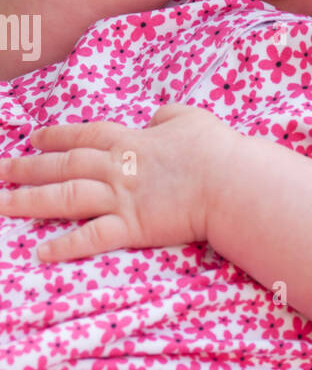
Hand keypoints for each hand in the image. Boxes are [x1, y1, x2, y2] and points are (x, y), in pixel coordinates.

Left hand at [0, 104, 229, 261]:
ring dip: (30, 200)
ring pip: (65, 197)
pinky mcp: (133, 227)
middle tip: (1, 170)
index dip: (56, 136)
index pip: (83, 135)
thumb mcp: (190, 118)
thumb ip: (167, 116)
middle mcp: (117, 168)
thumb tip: (156, 117)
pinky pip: (92, 237)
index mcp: (130, 141)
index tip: (33, 138)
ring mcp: (122, 198)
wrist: (230, 181)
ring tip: (2, 204)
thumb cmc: (216, 149)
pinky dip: (66, 245)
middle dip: (28, 168)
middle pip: (64, 166)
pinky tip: (42, 252)